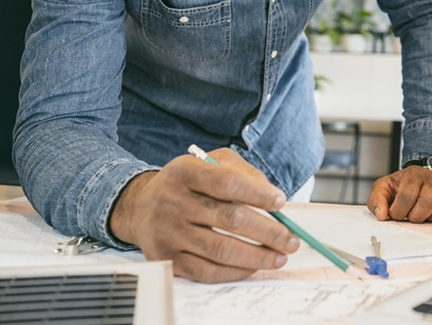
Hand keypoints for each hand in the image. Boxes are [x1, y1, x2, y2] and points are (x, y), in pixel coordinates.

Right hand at [109, 148, 299, 282]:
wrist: (141, 206)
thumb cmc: (186, 182)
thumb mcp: (209, 161)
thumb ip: (241, 171)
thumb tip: (272, 196)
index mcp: (185, 172)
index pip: (227, 183)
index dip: (258, 193)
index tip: (281, 202)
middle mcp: (173, 202)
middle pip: (230, 219)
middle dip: (268, 232)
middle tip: (290, 240)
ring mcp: (169, 233)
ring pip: (221, 249)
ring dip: (257, 256)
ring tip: (279, 256)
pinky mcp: (169, 259)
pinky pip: (207, 271)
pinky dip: (236, 271)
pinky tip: (253, 266)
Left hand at [366, 166, 431, 222]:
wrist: (421, 180)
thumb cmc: (401, 187)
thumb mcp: (383, 189)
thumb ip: (376, 201)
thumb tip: (382, 215)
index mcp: (412, 174)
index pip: (406, 197)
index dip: (399, 211)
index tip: (396, 215)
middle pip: (427, 203)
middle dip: (416, 217)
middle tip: (412, 218)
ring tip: (424, 216)